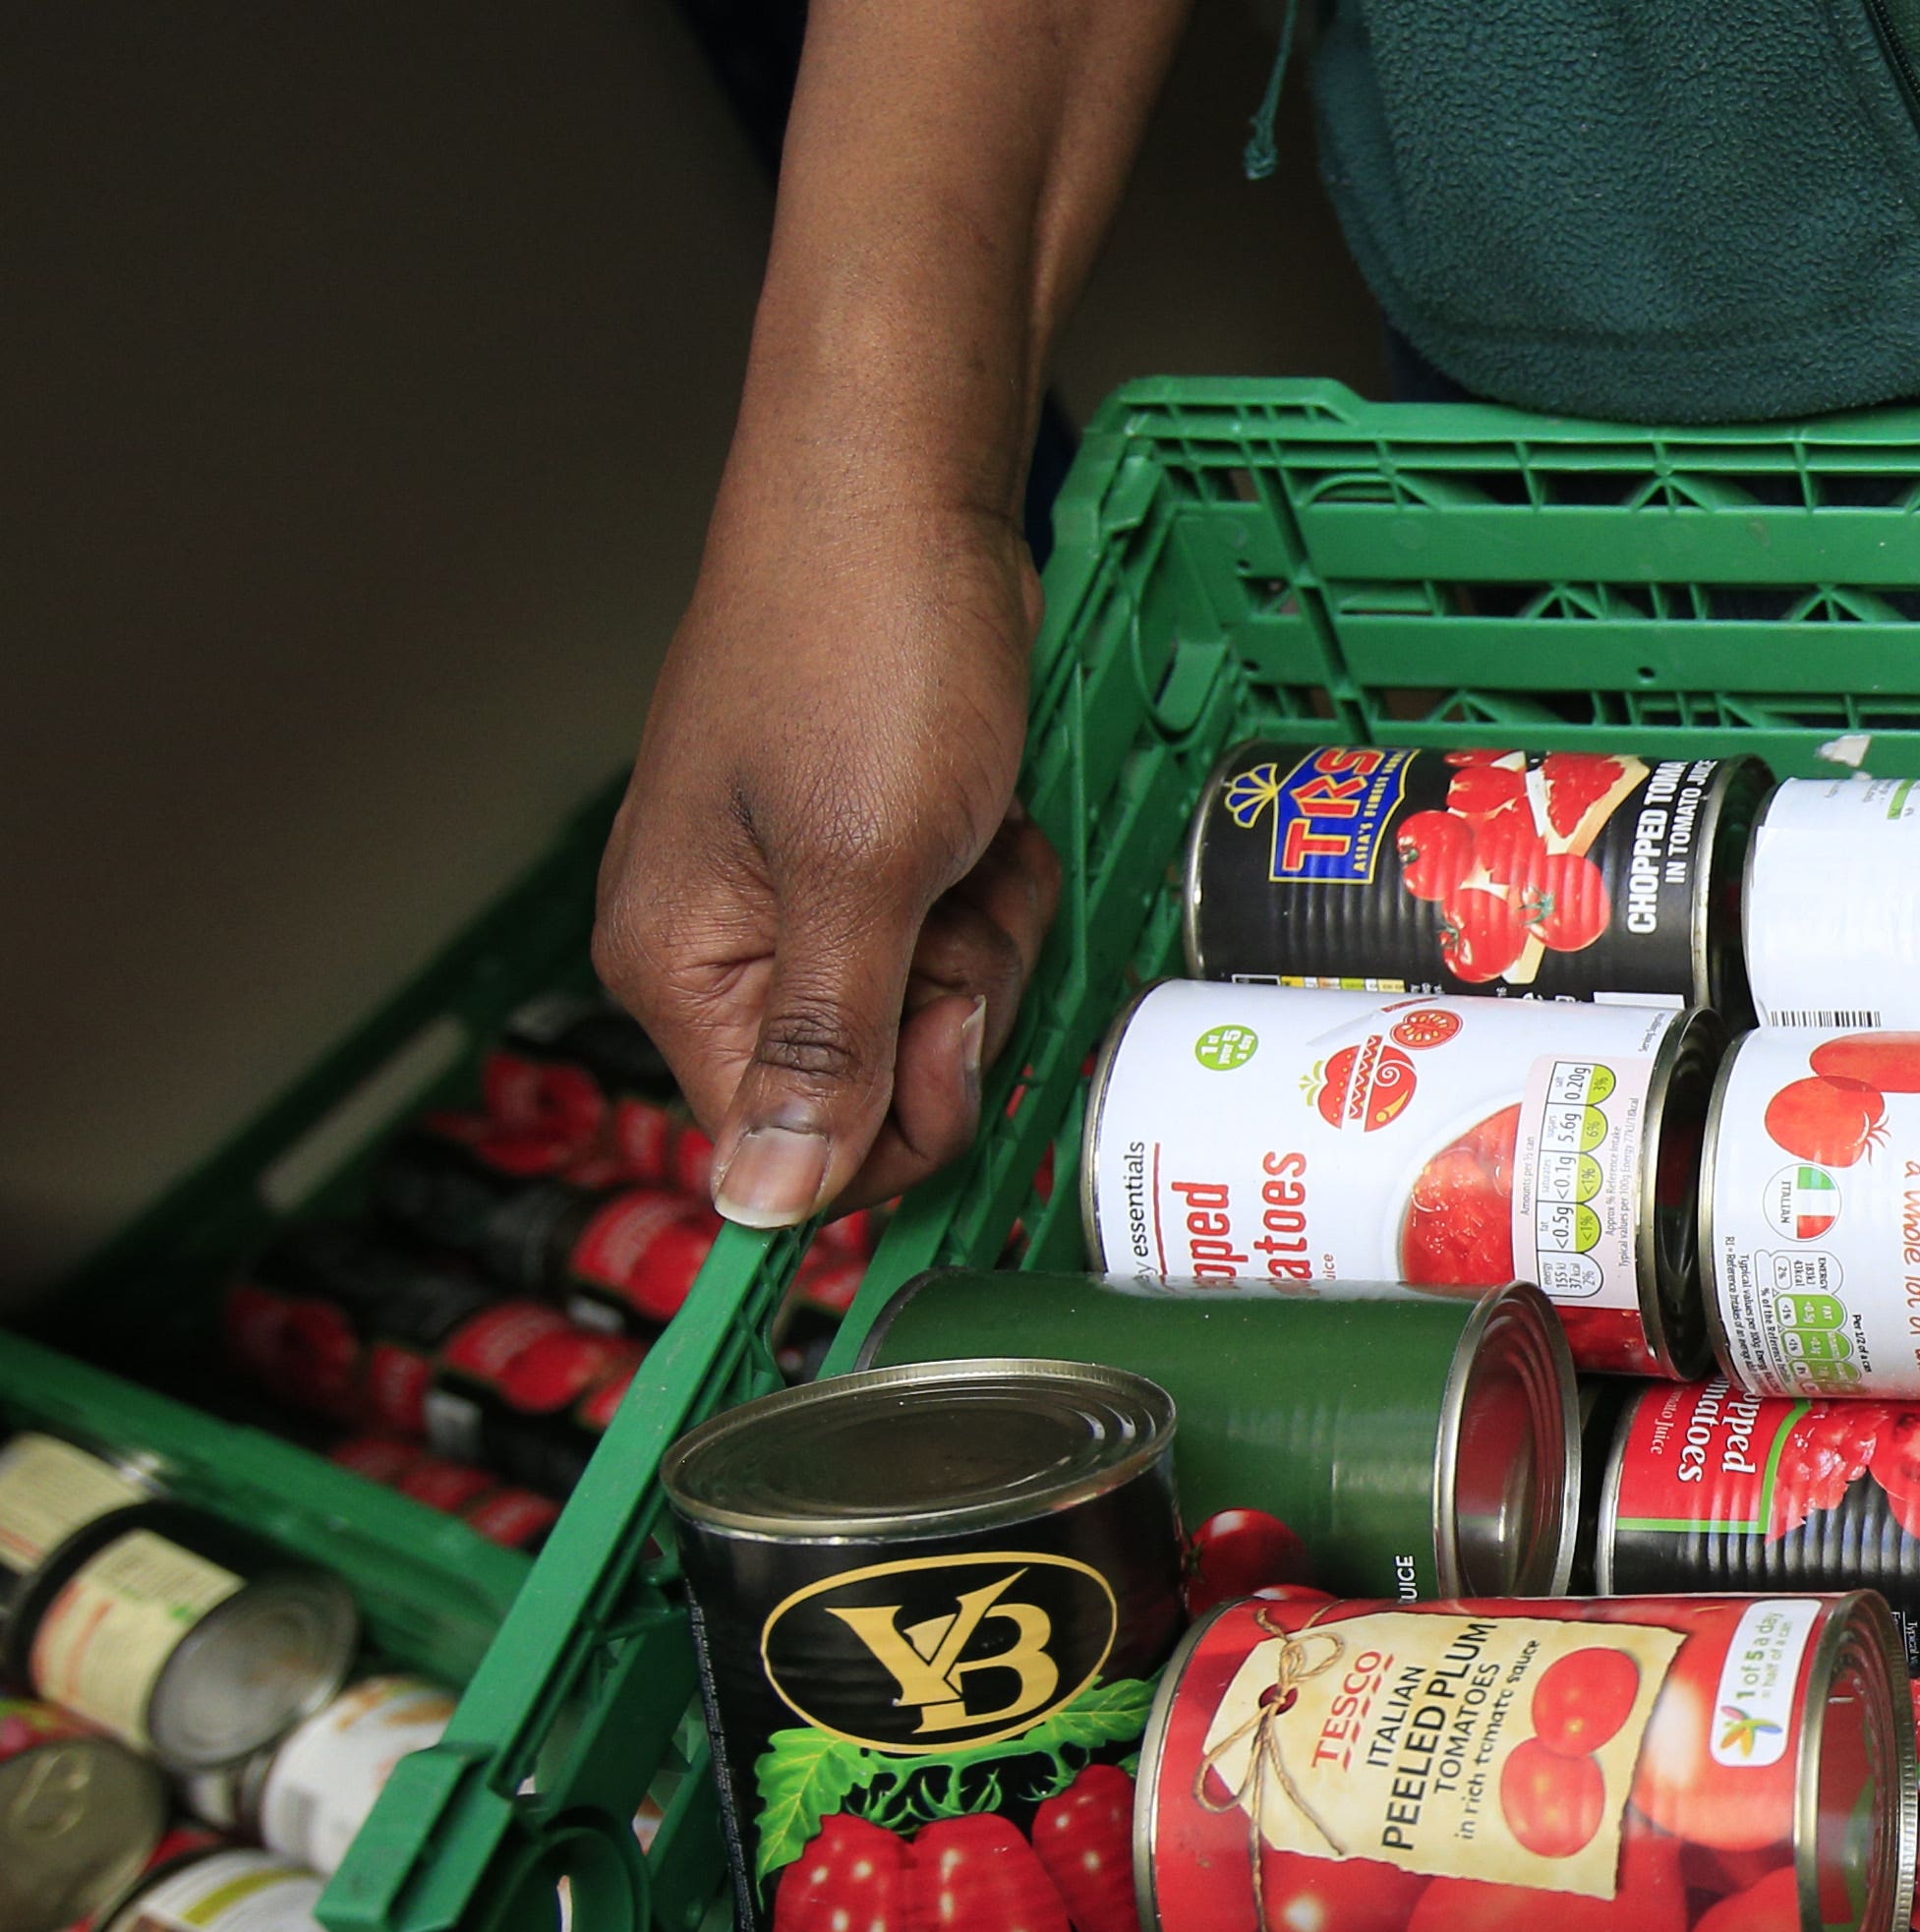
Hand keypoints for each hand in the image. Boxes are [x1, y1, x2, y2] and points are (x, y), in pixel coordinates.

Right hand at [595, 485, 1058, 1225]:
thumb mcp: (866, 871)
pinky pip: (953, 931)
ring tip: (968, 829)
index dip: (906, 1109)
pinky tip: (982, 809)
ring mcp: (795, 896)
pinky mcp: (865, 852)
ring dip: (985, 931)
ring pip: (932, 1009)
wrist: (901, 491)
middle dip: (957, 1000)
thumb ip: (825, 1050)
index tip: (949, 1006)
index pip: (795, 1154)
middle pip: (877, 1087)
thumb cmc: (867, 648)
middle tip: (959, 890)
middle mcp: (720, 948)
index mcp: (683, 969)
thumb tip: (765, 1205)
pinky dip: (990, 880)